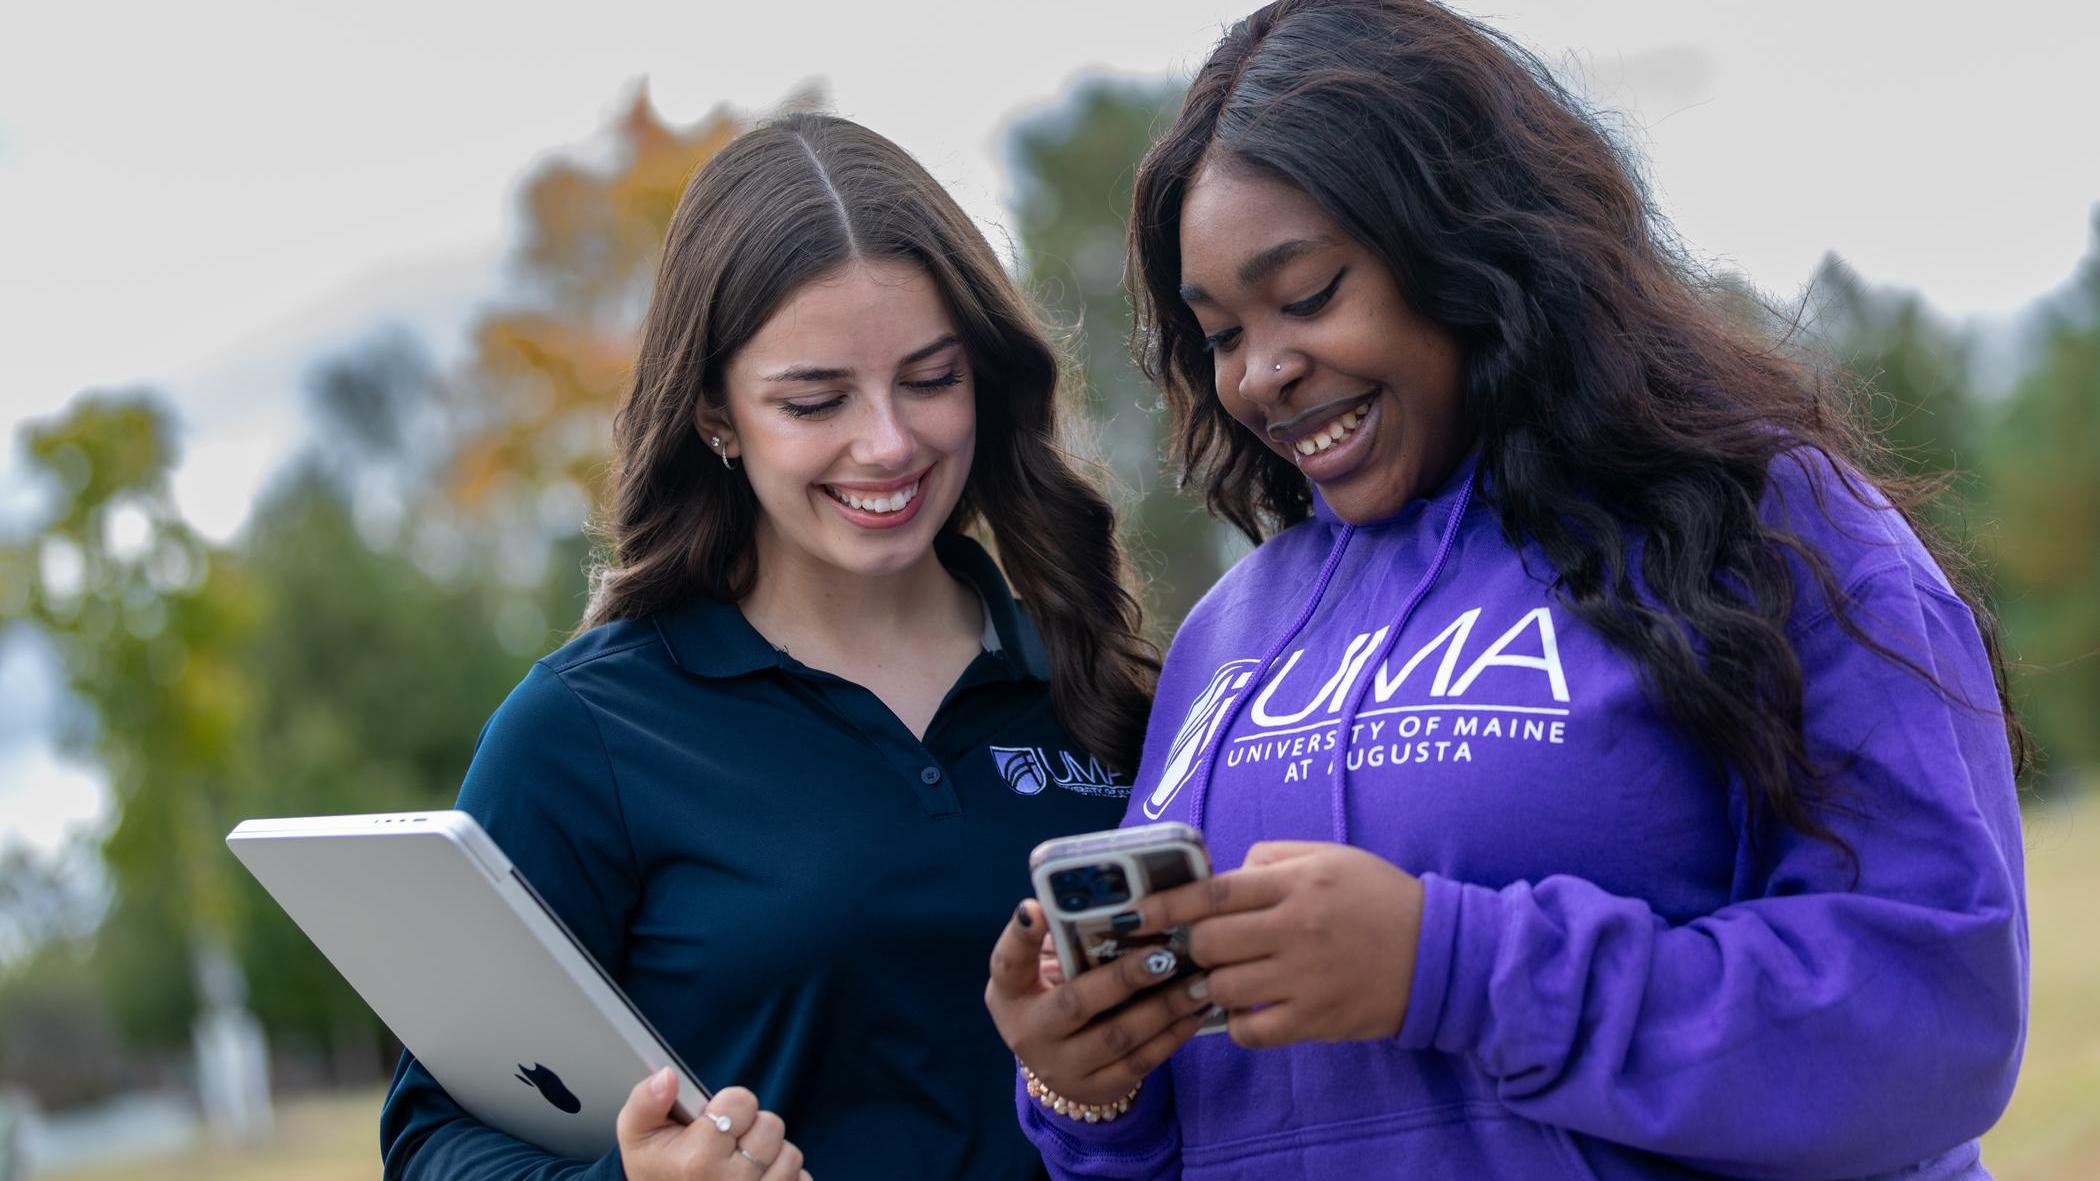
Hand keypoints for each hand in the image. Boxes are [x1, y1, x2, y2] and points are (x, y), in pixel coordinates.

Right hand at [616, 1069, 811, 1180]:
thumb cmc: (654, 1168)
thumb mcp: (637, 1134)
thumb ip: (646, 1100)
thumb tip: (667, 1075)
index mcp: (697, 1161)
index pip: (742, 1101)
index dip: (728, 1105)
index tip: (711, 1122)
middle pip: (771, 1126)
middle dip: (751, 1129)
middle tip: (726, 1145)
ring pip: (790, 1154)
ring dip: (768, 1155)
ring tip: (740, 1165)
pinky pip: (801, 1179)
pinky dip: (783, 1177)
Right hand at [985, 900, 1214, 1105]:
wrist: (1058, 1060)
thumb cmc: (1056, 991)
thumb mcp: (1045, 967)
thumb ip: (1066, 936)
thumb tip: (1111, 893)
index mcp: (1010, 992)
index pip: (1007, 962)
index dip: (1020, 935)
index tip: (1036, 908)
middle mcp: (1029, 1032)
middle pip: (1076, 1003)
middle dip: (1123, 978)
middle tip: (1164, 956)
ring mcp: (1062, 1067)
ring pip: (1118, 1037)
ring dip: (1163, 1008)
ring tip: (1199, 982)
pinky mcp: (1097, 1088)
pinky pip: (1141, 1063)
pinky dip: (1173, 1035)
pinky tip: (1197, 1011)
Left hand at [1134, 840, 1424, 1049]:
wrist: (1440, 955)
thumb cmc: (1379, 898)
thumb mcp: (1330, 858)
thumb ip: (1271, 859)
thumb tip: (1221, 877)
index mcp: (1298, 884)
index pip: (1215, 892)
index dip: (1167, 904)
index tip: (1134, 915)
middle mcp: (1297, 929)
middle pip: (1210, 943)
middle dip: (1191, 947)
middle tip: (1191, 949)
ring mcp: (1305, 979)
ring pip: (1223, 988)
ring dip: (1210, 985)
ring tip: (1218, 978)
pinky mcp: (1316, 1020)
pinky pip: (1251, 1030)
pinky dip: (1238, 1023)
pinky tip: (1247, 1010)